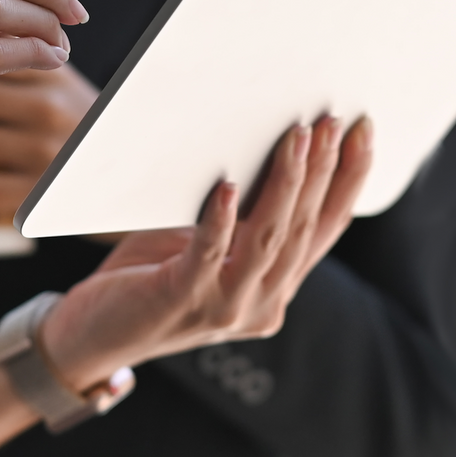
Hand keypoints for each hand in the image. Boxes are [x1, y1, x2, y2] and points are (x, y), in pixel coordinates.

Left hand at [35, 117, 375, 390]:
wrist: (92, 336)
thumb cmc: (147, 279)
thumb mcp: (206, 243)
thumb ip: (240, 215)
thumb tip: (264, 145)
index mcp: (275, 287)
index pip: (326, 228)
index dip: (350, 179)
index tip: (363, 131)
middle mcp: (262, 304)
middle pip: (302, 228)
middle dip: (322, 169)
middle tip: (329, 119)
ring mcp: (225, 308)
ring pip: (268, 239)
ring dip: (285, 183)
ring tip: (293, 137)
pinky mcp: (181, 301)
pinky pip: (208, 256)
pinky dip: (219, 219)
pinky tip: (225, 186)